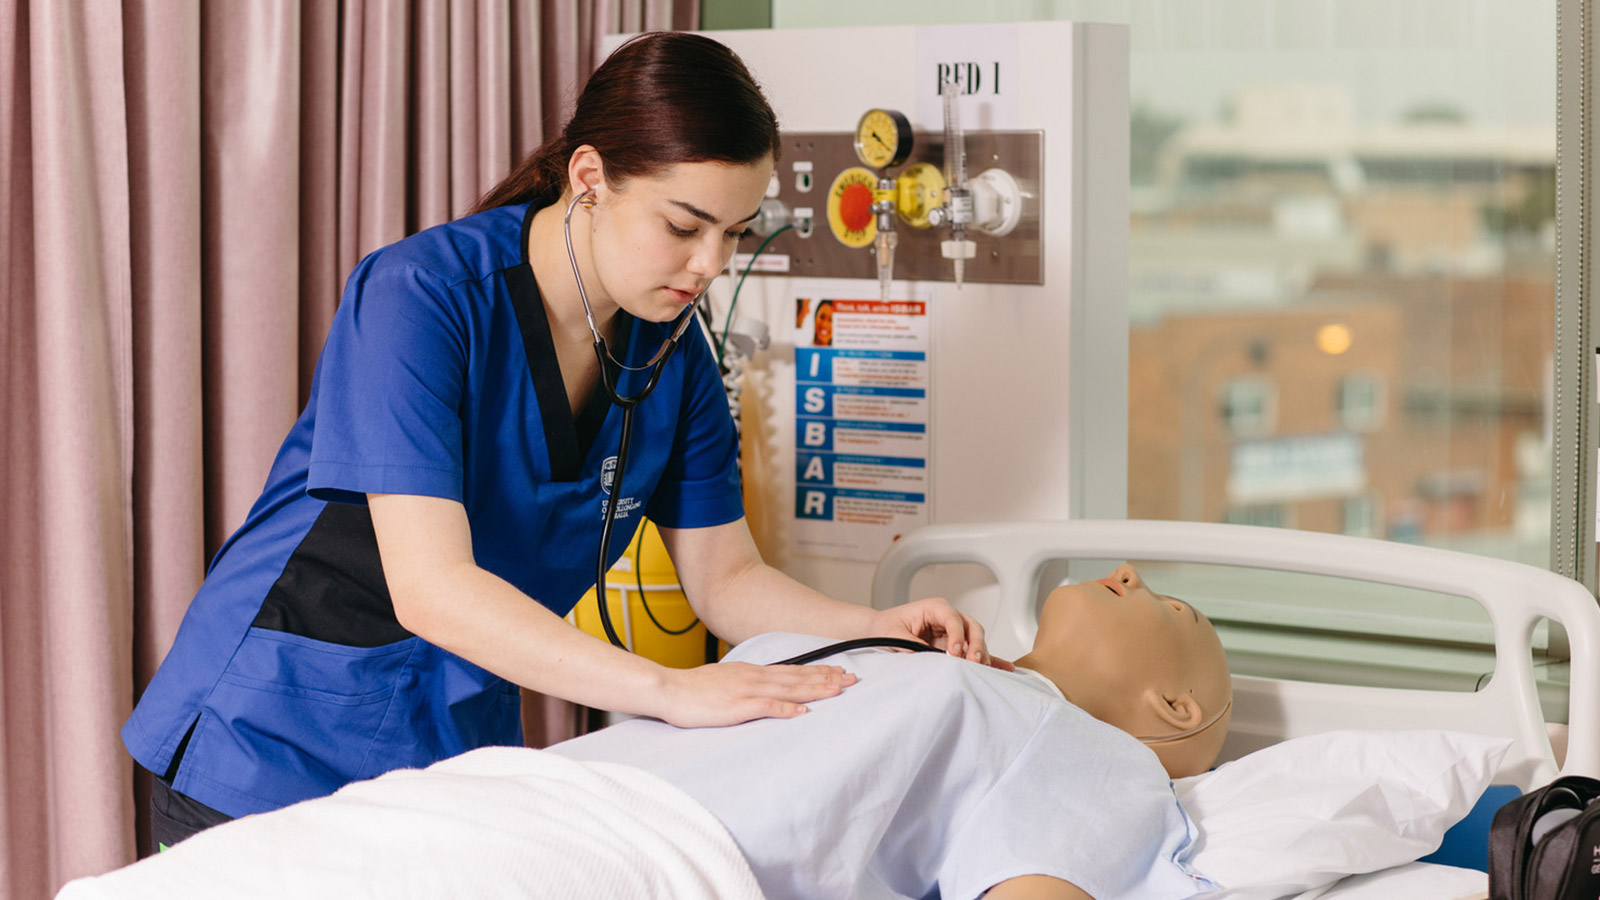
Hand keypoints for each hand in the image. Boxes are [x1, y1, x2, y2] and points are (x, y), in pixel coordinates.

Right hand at [655, 661, 856, 727]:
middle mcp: (754, 677)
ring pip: (789, 688)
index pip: (792, 670)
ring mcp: (746, 690)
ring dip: (815, 690)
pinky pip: (767, 707)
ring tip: (838, 691)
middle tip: (852, 679)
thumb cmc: (694, 690)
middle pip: (797, 677)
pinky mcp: (737, 706)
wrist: (668, 689)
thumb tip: (766, 690)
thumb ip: (748, 685)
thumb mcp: (726, 681)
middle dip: (826, 678)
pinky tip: (803, 711)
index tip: (839, 672)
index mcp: (752, 671)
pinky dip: (787, 708)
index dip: (817, 671)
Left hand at [873, 598, 1011, 669]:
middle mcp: (948, 617)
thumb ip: (912, 645)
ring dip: (982, 654)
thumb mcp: (893, 635)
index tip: (954, 653)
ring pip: (976, 640)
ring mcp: (954, 631)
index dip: (957, 635)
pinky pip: (975, 651)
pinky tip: (1004, 668)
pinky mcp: (955, 645)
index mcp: (934, 607)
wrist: (878, 630)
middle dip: (976, 645)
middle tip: (972, 662)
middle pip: (972, 627)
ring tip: (983, 670)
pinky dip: (990, 659)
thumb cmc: (885, 627)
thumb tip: (930, 658)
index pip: (952, 618)